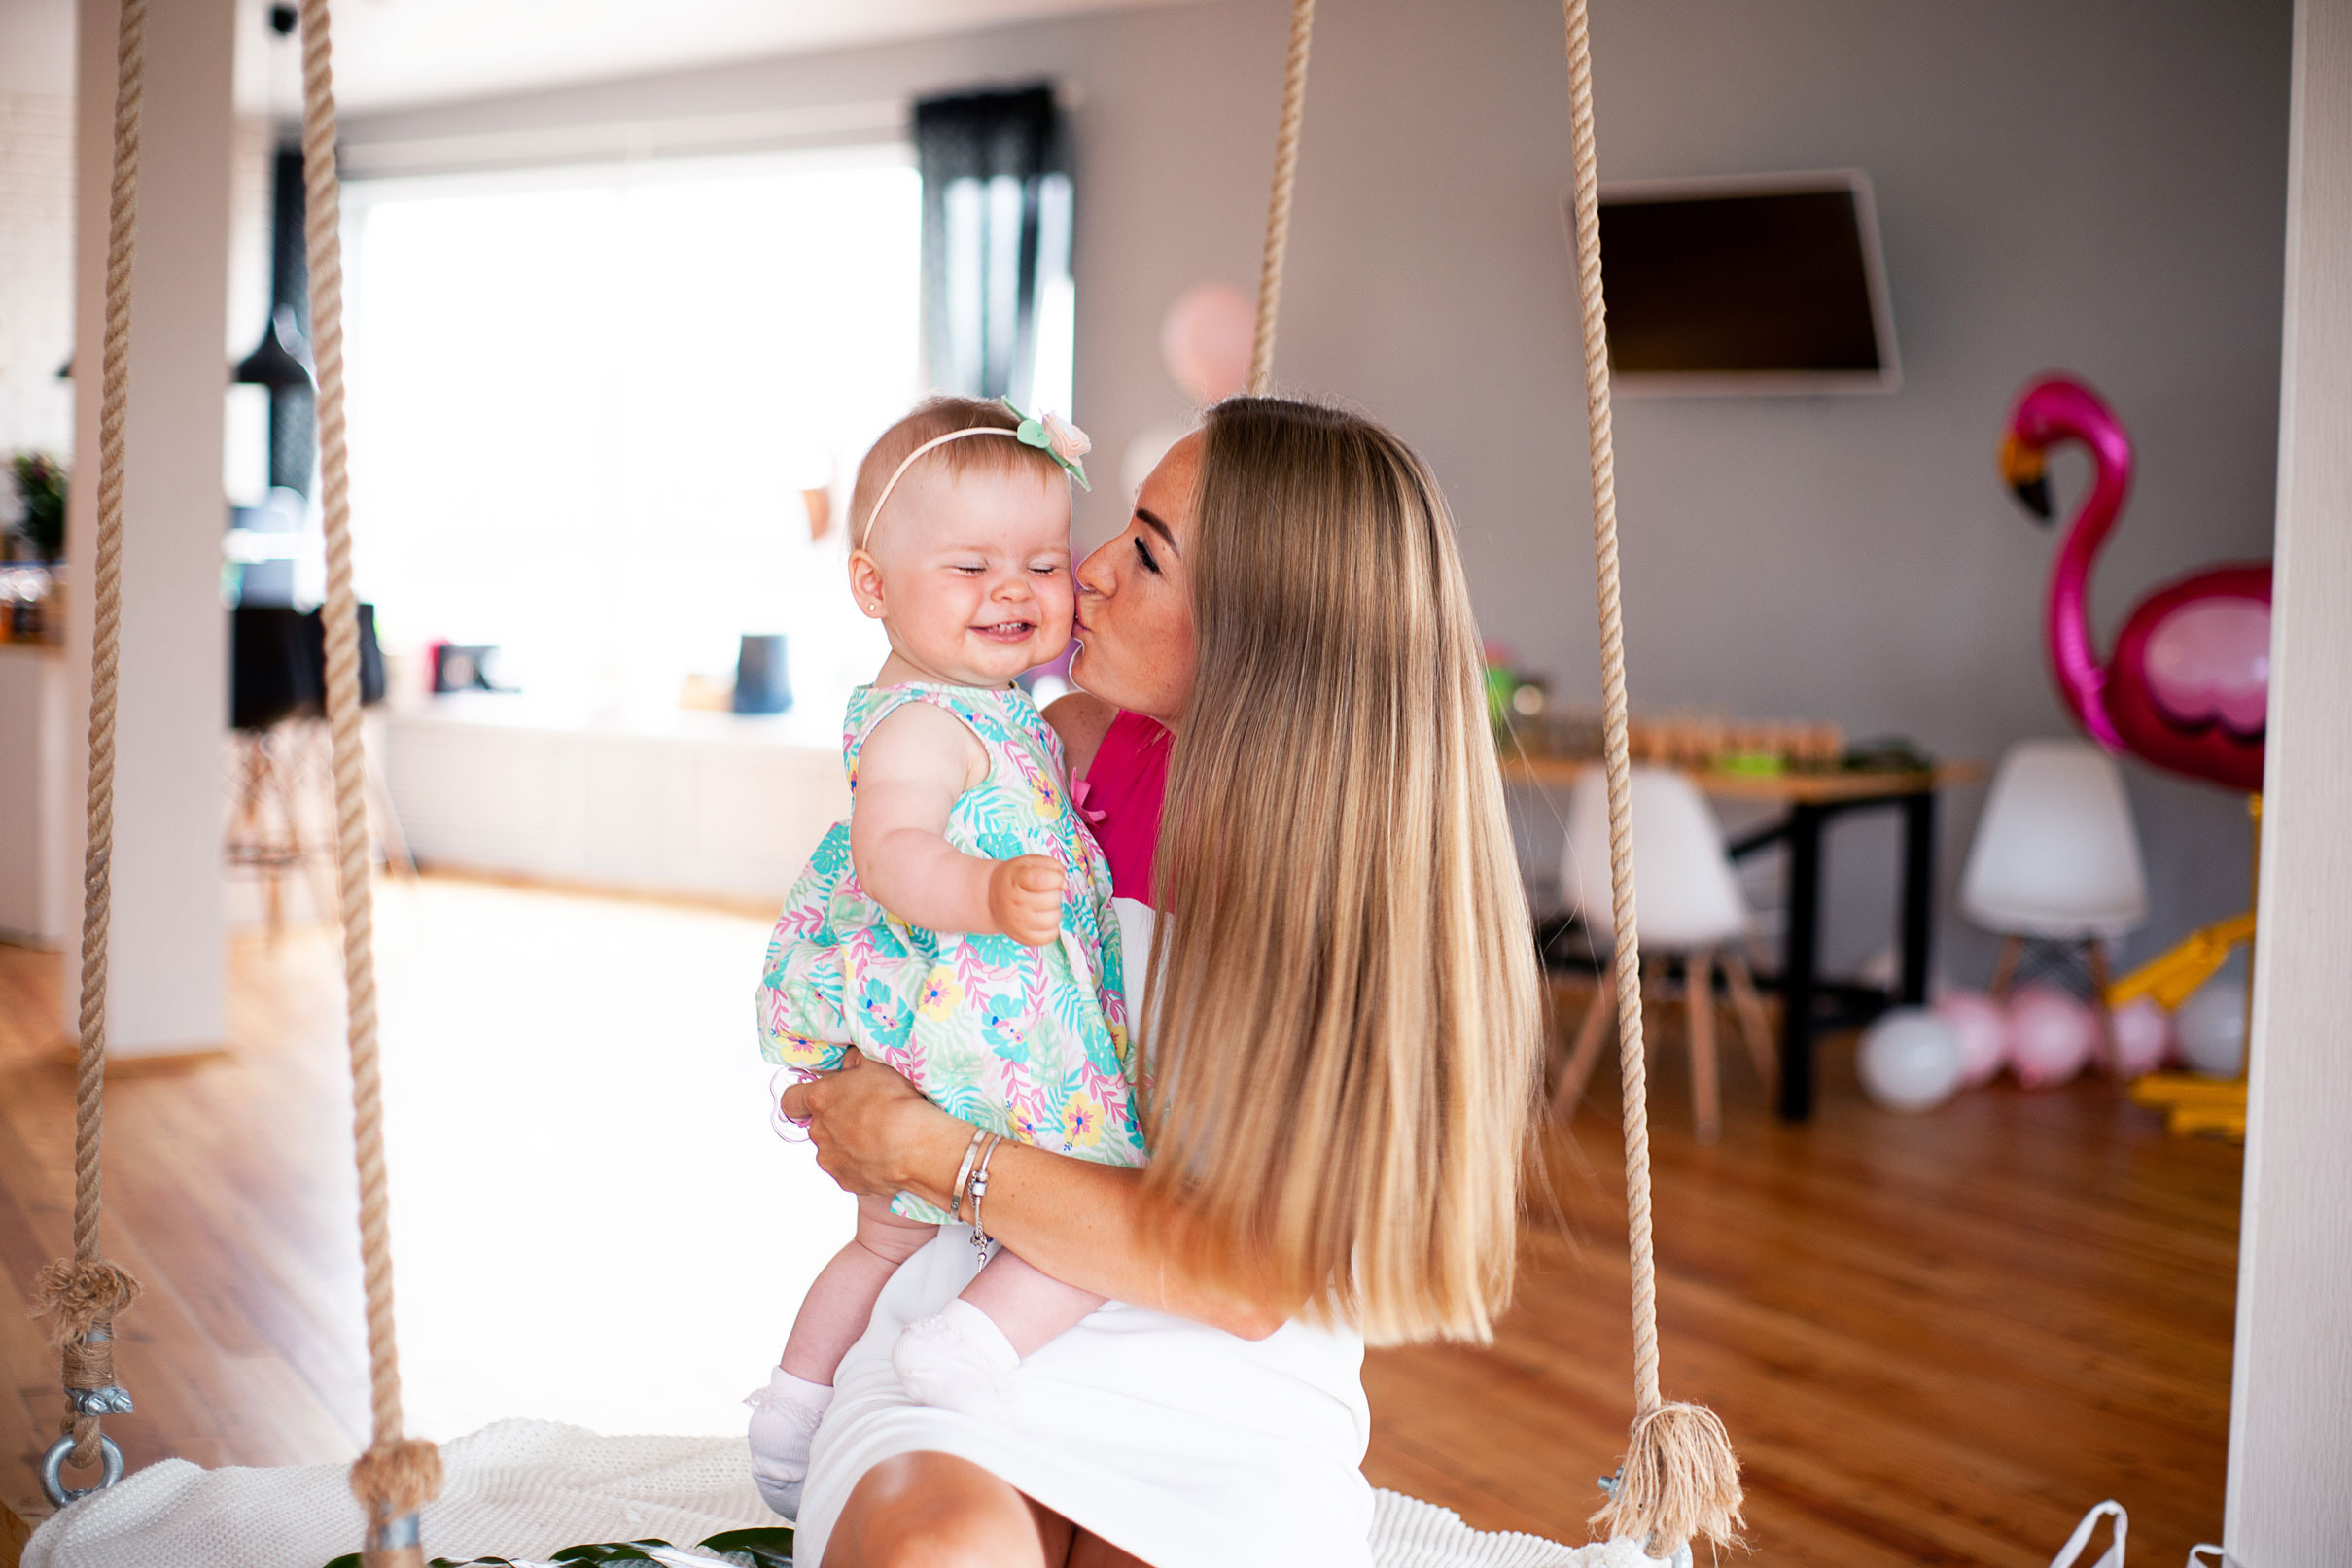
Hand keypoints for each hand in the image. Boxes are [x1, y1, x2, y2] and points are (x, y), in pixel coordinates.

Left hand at [777, 1054, 961, 1205]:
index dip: (802, 1099)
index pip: (790, 1100)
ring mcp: (831, 1160)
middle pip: (818, 1126)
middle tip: (866, 1115)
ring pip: (833, 1150)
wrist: (915, 1146)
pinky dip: (862, 1165)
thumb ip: (856, 1062)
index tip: (819, 1098)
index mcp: (820, 1100)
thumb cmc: (895, 1102)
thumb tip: (850, 1062)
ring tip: (879, 1139)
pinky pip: (850, 1171)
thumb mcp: (876, 1065)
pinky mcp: (846, 1182)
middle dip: (837, 1121)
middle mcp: (818, 1132)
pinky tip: (884, 1157)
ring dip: (849, 1145)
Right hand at [986, 855, 1063, 946]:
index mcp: (1015, 880)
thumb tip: (1063, 884)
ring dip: (1053, 911)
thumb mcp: (1028, 863)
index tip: (1054, 877)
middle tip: (1043, 893)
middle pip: (1052, 899)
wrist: (992, 899)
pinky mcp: (1023, 938)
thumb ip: (1050, 865)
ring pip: (1054, 918)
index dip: (1056, 878)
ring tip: (1043, 906)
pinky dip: (1052, 928)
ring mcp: (1018, 924)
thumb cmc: (1014, 879)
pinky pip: (1051, 936)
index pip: (1044, 880)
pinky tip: (1042, 919)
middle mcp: (1015, 903)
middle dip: (1053, 893)